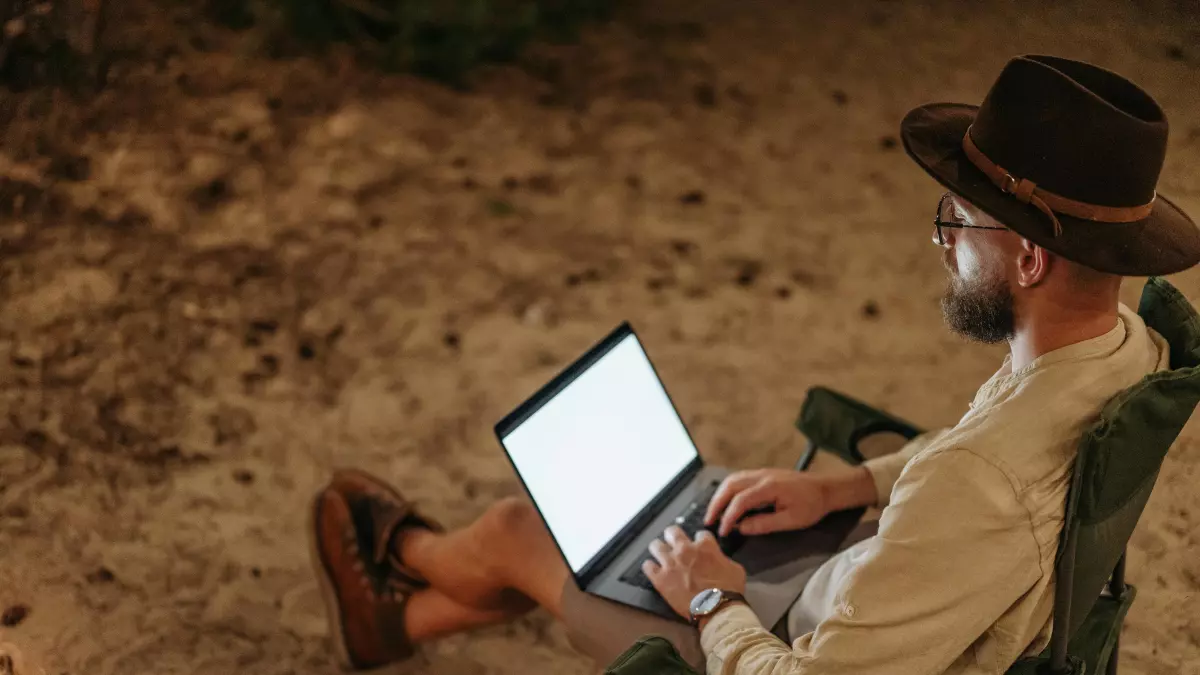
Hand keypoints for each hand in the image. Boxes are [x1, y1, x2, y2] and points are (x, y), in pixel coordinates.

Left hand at [643, 526, 746, 618]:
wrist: (716, 609)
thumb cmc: (729, 590)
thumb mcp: (735, 568)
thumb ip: (722, 558)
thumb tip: (718, 559)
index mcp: (704, 546)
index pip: (700, 534)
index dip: (700, 541)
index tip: (700, 547)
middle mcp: (684, 550)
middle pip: (672, 532)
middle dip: (674, 536)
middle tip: (675, 543)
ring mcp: (670, 563)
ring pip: (655, 545)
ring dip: (659, 549)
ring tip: (661, 554)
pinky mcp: (659, 578)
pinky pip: (647, 566)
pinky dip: (650, 567)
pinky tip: (653, 570)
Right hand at [704, 469, 830, 536]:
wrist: (826, 488)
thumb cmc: (812, 506)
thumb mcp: (791, 520)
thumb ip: (765, 524)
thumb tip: (741, 528)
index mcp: (769, 487)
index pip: (740, 500)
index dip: (728, 516)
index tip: (722, 531)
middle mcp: (761, 476)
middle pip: (730, 485)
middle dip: (716, 503)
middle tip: (709, 520)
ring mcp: (761, 472)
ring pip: (732, 479)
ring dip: (720, 495)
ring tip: (714, 512)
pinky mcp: (763, 474)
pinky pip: (739, 478)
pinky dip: (728, 490)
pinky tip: (727, 501)